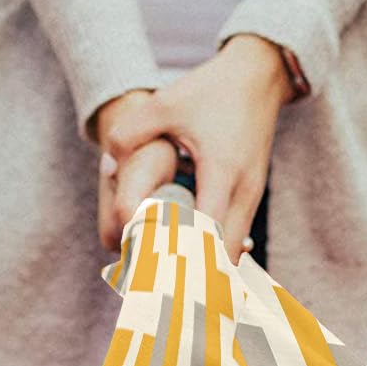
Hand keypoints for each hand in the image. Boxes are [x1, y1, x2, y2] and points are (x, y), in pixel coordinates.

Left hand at [97, 35, 291, 263]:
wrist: (259, 75)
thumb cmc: (212, 90)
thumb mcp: (167, 104)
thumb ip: (131, 133)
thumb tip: (107, 167)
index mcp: (222, 173)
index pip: (206, 235)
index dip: (183, 259)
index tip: (157, 277)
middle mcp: (243, 193)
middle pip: (224, 259)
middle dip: (195, 277)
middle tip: (161, 290)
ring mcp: (252, 198)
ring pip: (233, 254)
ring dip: (206, 269)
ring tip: (173, 281)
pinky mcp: (252, 198)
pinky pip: (235, 240)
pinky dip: (215, 255)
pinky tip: (190, 260)